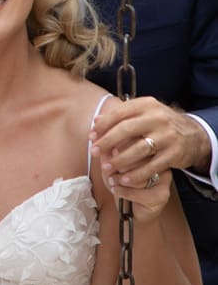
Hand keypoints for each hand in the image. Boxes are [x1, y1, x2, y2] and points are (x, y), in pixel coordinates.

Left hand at [90, 96, 210, 183]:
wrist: (193, 136)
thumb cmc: (159, 124)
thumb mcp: (144, 113)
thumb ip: (121, 116)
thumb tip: (96, 122)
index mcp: (147, 105)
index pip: (119, 113)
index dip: (103, 126)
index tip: (91, 137)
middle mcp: (158, 118)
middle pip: (126, 130)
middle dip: (106, 142)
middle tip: (94, 152)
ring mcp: (167, 136)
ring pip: (138, 150)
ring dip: (119, 161)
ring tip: (106, 168)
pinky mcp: (174, 154)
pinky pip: (151, 167)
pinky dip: (136, 175)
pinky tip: (124, 179)